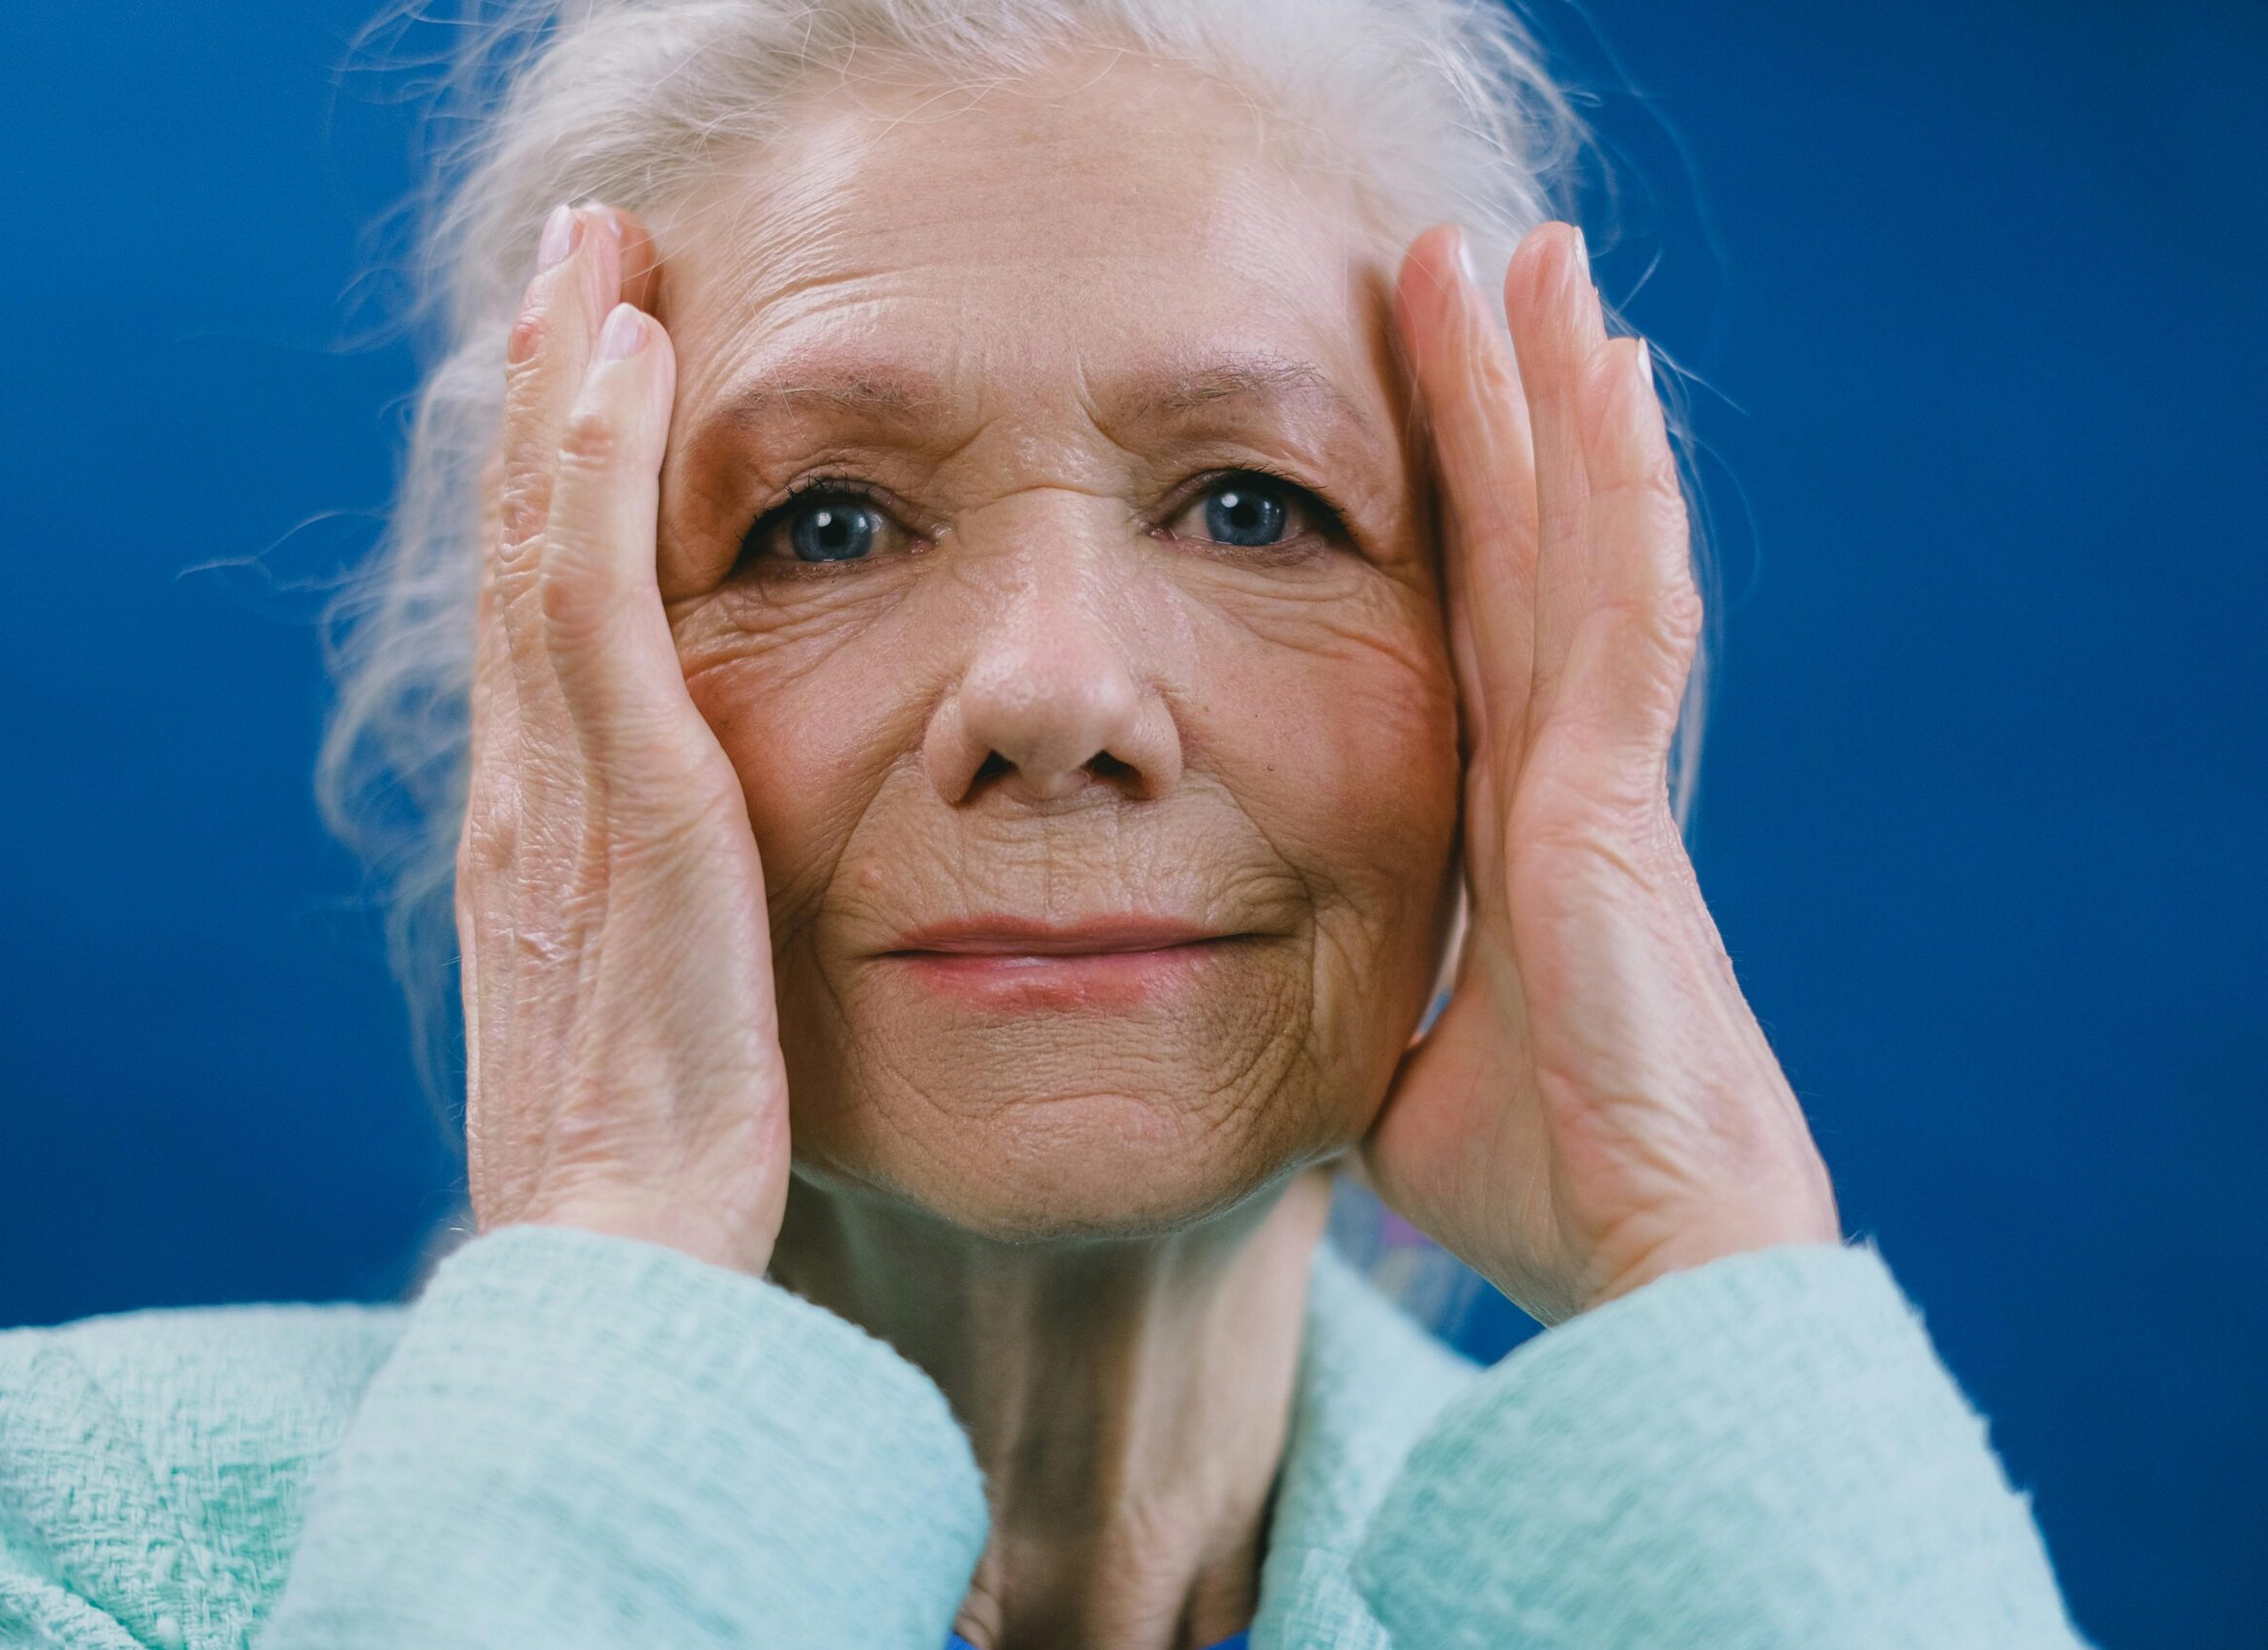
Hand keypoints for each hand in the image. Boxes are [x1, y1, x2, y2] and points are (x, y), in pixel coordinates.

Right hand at [456, 203, 789, 1274]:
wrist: (617, 1263)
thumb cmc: (658, 1160)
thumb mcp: (657, 1003)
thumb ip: (662, 907)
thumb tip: (703, 871)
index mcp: (537, 834)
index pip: (537, 614)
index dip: (551, 479)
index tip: (586, 363)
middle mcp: (526, 791)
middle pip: (519, 547)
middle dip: (545, 387)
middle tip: (576, 251)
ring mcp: (558, 793)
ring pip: (539, 543)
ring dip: (565, 382)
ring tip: (592, 251)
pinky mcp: (626, 810)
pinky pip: (593, 606)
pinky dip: (594, 475)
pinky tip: (623, 366)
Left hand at [1360, 221, 1839, 1325]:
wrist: (1642, 1259)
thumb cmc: (1543, 1184)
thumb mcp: (1398, 1069)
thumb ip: (1361, 1010)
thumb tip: (1275, 1027)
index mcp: (1503, 823)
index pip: (1465, 621)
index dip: (1451, 504)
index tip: (1419, 394)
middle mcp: (1555, 771)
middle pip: (1518, 547)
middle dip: (1496, 405)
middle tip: (1468, 265)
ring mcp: (1596, 773)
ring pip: (1578, 542)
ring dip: (1556, 398)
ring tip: (1534, 259)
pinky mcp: (1617, 797)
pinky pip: (1620, 609)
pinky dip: (1618, 488)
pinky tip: (1607, 374)